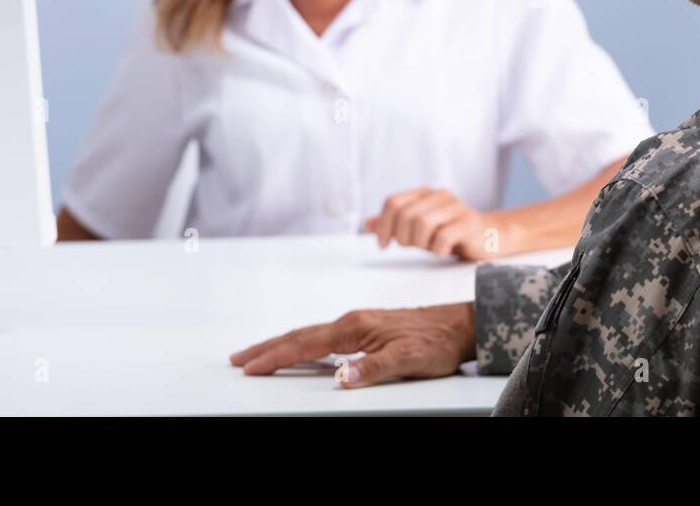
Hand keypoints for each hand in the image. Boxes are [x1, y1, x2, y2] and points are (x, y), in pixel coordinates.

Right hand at [229, 302, 476, 387]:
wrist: (459, 325)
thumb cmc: (436, 341)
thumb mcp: (407, 359)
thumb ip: (372, 368)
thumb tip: (341, 379)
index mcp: (355, 326)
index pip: (306, 343)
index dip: (275, 356)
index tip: (250, 366)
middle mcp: (353, 321)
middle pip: (300, 335)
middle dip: (268, 347)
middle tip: (239, 359)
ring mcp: (358, 323)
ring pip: (311, 334)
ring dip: (282, 344)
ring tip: (260, 353)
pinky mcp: (366, 328)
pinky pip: (324, 336)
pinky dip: (303, 343)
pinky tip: (302, 350)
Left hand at [365, 187, 500, 260]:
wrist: (491, 237)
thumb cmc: (451, 233)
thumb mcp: (419, 230)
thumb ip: (395, 225)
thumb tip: (368, 224)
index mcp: (425, 193)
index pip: (392, 203)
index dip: (383, 225)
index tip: (384, 245)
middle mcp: (439, 195)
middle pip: (405, 214)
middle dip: (402, 237)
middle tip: (411, 247)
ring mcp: (456, 207)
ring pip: (422, 223)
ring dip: (419, 242)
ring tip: (427, 247)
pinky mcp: (469, 223)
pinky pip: (442, 237)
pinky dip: (437, 249)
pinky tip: (443, 252)